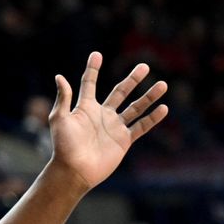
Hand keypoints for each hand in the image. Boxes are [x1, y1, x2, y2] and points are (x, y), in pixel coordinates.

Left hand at [49, 52, 168, 189]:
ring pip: (135, 108)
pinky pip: (141, 126)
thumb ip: (63, 98)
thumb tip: (59, 76)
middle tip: (144, 66)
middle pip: (120, 92)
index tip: (96, 54)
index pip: (89, 84)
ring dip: (149, 96)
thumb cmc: (63, 145)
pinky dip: (152, 118)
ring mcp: (114, 127)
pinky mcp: (123, 140)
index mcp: (85, 108)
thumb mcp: (59, 119)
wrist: (74, 169)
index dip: (92, 69)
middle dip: (132, 80)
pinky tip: (164, 108)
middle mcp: (102, 115)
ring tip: (163, 84)